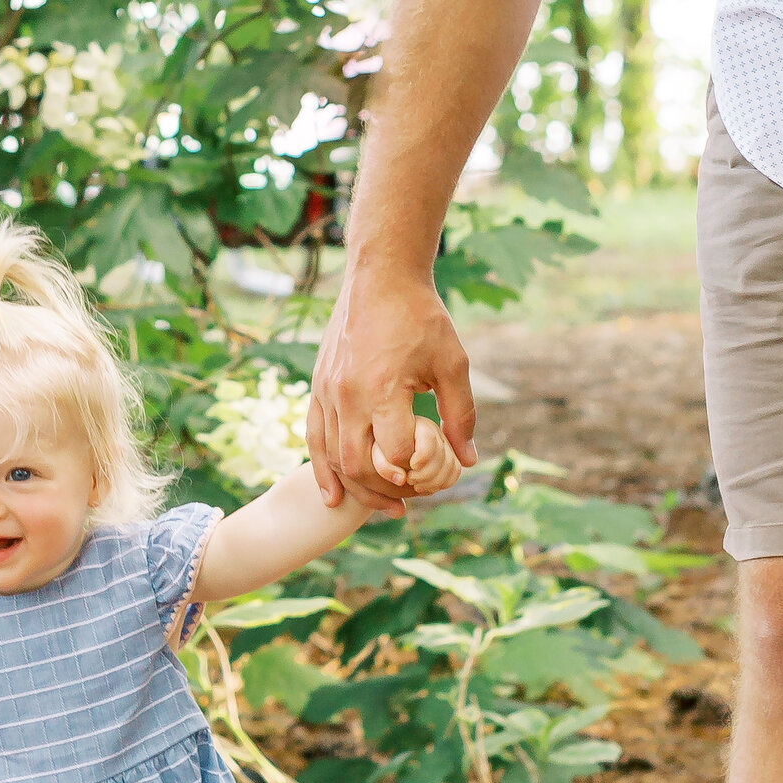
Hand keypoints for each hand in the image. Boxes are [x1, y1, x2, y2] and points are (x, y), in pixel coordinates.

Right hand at [309, 265, 475, 507]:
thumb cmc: (422, 316)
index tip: (434, 476)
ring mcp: (327, 391)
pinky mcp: (318, 386)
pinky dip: (322, 470)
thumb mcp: (453, 363)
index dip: (417, 474)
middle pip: (357, 466)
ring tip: (382, 506)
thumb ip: (460, 414)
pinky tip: (332, 495)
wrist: (381, 276)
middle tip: (409, 502)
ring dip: (356, 489)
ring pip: (332, 457)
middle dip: (385, 493)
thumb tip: (467, 460)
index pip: (397, 454)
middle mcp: (348, 394)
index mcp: (383, 388)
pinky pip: (314, 437)